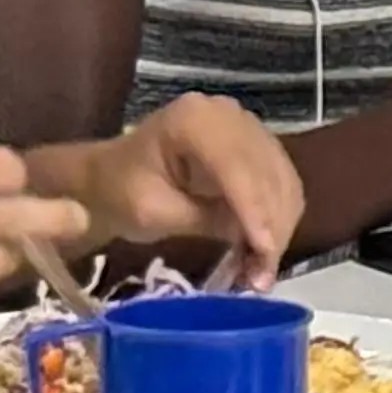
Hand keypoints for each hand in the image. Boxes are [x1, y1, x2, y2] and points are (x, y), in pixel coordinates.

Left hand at [72, 94, 303, 290]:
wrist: (109, 176)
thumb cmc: (119, 192)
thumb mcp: (152, 212)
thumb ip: (204, 220)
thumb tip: (256, 242)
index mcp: (194, 120)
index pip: (237, 166)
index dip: (255, 210)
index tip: (263, 252)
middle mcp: (229, 115)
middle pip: (268, 173)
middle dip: (271, 228)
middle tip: (262, 277)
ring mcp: (246, 127)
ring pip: (282, 180)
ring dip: (280, 228)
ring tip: (263, 271)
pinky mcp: (256, 145)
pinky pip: (281, 182)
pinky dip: (280, 217)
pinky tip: (267, 248)